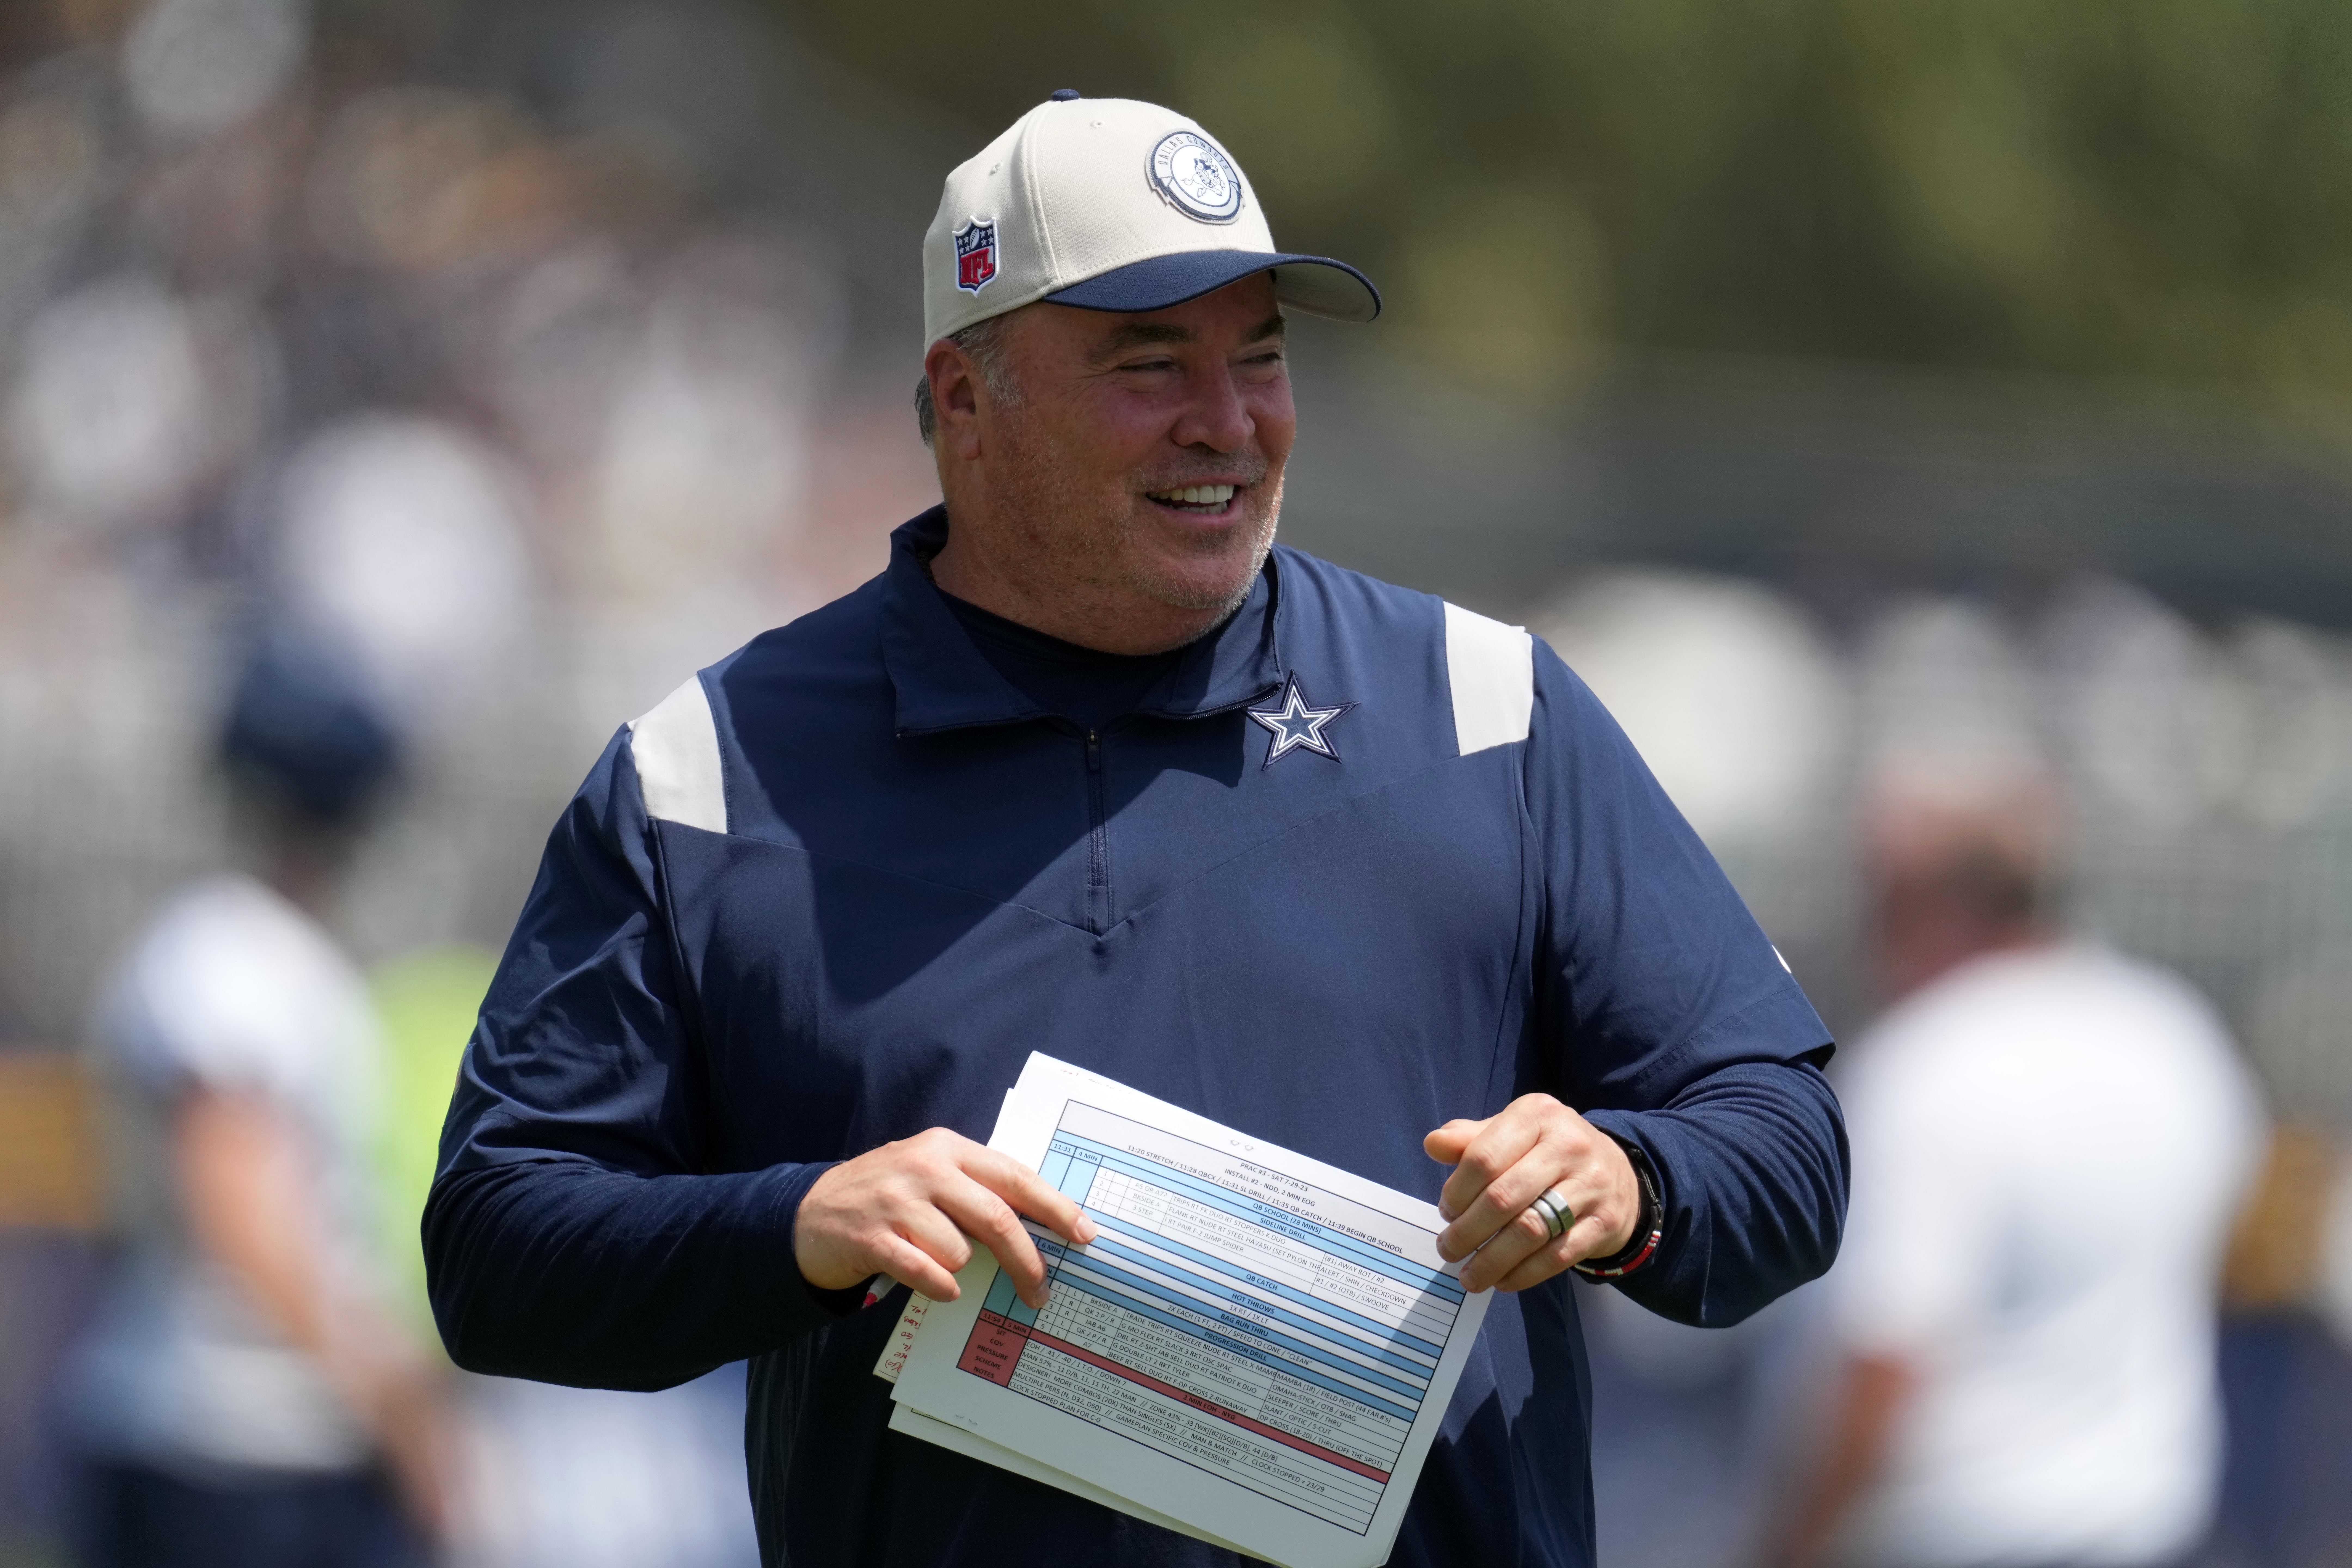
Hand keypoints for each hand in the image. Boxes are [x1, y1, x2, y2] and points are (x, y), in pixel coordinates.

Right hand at [795, 1128, 1097, 1305]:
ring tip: (941, 1264)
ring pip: (959, 1249)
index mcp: (948, 1149)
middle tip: (1041, 1290)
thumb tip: (1036, 1228)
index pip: (1015, 1177)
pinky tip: (938, 1287)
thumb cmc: (887, 1197)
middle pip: (996, 1216)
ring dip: (961, 1268)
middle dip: (1026, 1259)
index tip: (1084, 1234)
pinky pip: (925, 1271)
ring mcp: (896, 1202)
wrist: (810, 1212)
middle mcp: (924, 1168)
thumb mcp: (932, 1176)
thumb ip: (976, 1191)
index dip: (1054, 1207)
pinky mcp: (872, 1238)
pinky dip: (939, 1286)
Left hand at [1424, 1094, 1637, 1292]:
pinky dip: (1524, 1273)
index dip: (1457, 1191)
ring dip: (1492, 1259)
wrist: (1617, 1171)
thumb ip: (1470, 1139)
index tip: (1446, 1211)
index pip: (1484, 1157)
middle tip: (1448, 1250)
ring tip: (1469, 1276)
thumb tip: (1433, 1144)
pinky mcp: (1605, 1222)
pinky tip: (1503, 1280)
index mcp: (1537, 1115)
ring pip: (1530, 1230)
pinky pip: (1557, 1255)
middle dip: (1468, 1231)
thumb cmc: (1547, 1152)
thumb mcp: (1512, 1133)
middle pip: (1504, 1197)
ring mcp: (1591, 1184)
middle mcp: (1568, 1145)